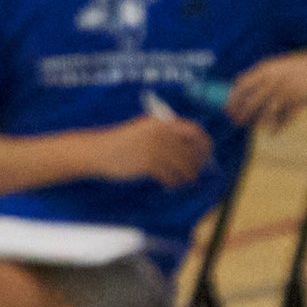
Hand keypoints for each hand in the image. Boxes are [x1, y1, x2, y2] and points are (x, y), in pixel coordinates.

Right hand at [93, 112, 213, 185]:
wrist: (100, 151)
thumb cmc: (123, 143)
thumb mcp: (145, 130)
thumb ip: (165, 134)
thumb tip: (191, 150)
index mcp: (161, 122)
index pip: (193, 131)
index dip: (204, 143)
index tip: (207, 154)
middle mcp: (160, 132)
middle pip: (190, 151)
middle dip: (197, 164)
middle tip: (195, 173)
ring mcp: (154, 147)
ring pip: (183, 165)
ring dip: (187, 176)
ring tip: (185, 181)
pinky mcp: (147, 163)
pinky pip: (170, 176)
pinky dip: (173, 183)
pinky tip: (170, 185)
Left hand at [225, 49, 306, 129]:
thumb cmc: (306, 67)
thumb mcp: (283, 65)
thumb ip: (267, 74)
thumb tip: (248, 86)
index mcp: (268, 67)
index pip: (242, 83)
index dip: (232, 97)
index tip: (228, 107)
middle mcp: (273, 78)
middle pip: (250, 100)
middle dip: (240, 113)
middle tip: (235, 121)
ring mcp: (285, 90)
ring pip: (264, 113)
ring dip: (256, 122)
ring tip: (253, 127)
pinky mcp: (298, 102)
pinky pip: (282, 119)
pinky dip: (277, 127)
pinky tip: (274, 131)